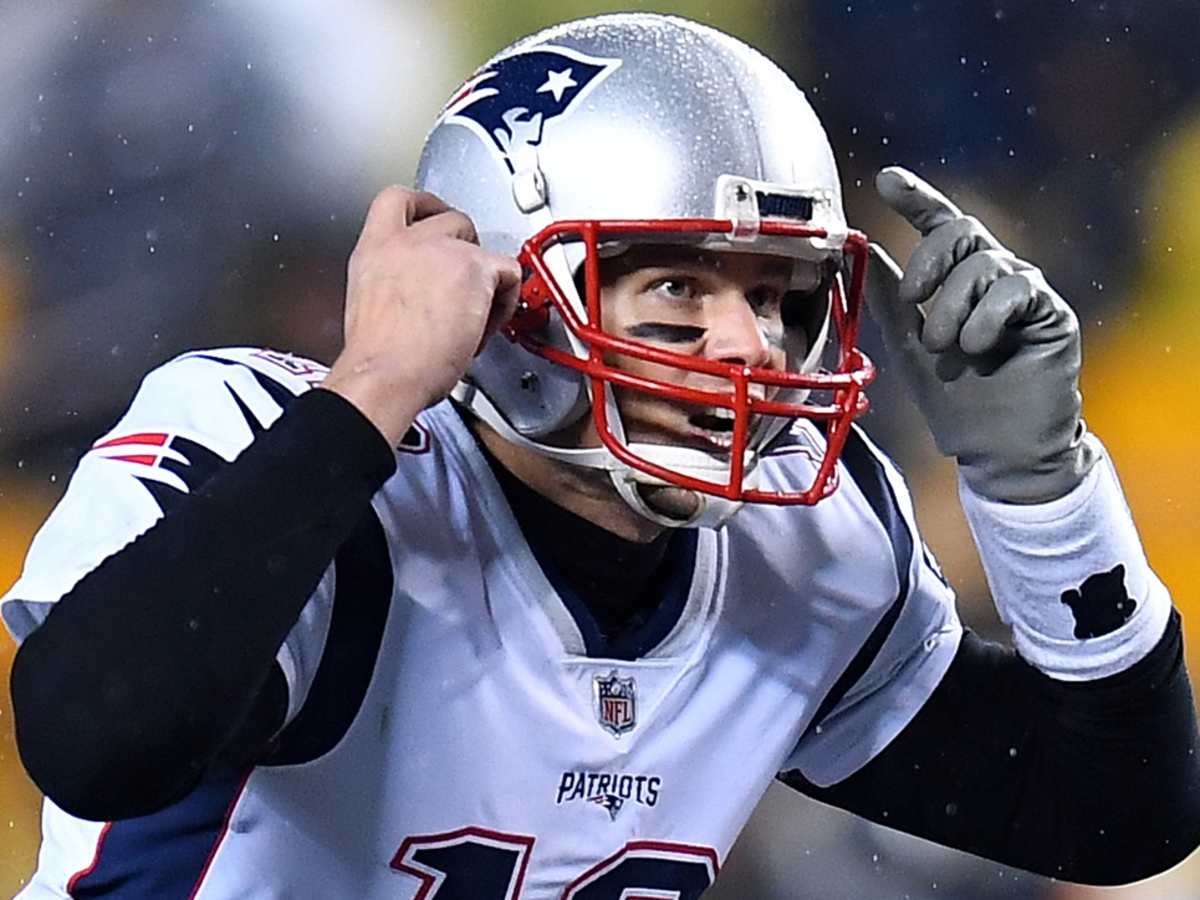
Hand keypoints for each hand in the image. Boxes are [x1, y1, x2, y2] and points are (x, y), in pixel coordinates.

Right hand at [322, 186, 521, 445]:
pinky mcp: (473, 267)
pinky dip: (505, 302)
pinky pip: (509, 272)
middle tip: (467, 285)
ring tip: (472, 318)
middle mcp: (406, 241)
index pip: (397, 200)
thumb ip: (394, 285)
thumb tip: (417, 296)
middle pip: (452, 218)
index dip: (424, 206)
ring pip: (482, 247)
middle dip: (466, 248)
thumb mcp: (370, 304)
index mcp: (375, 249)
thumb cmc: (377, 358)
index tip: (436, 218)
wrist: (385, 375)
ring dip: (484, 280)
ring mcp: (442, 250)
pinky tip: (483, 328)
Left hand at [866, 166, 1096, 502]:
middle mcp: (996, 277)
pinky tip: (978, 349)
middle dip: (928, 261)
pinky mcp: (1053, 315)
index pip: (940, 225)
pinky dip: (985, 319)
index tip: (886, 180)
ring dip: (952, 308)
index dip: (916, 198)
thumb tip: (861, 249)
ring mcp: (1027, 293)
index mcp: (960, 280)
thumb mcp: (907, 346)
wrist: (998, 451)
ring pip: (983, 263)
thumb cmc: (957, 401)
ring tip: (947, 349)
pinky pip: (1016, 290)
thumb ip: (888, 299)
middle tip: (914, 303)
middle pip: (961, 230)